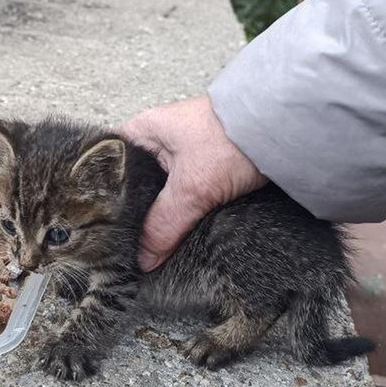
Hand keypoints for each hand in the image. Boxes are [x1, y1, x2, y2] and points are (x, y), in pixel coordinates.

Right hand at [119, 96, 266, 271]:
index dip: (104, 199)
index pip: (106, 167)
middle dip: (134, 213)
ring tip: (148, 243)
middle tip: (125, 244)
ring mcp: (181, 151)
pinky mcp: (204, 165)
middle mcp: (157, 139)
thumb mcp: (191, 188)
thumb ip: (163, 224)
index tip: (102, 229)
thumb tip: (143, 256)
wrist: (283, 129)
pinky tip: (176, 230)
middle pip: (133, 184)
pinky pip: (182, 193)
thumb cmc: (234, 137)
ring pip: (160, 191)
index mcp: (142, 130)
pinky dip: (181, 210)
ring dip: (160, 214)